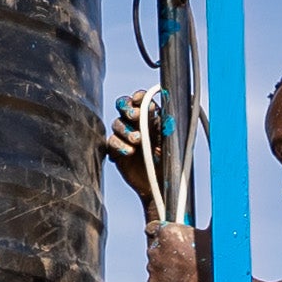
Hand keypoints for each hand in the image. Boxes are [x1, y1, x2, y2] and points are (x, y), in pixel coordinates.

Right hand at [101, 86, 163, 208]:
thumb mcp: (170, 140)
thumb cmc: (169, 161)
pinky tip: (129, 152)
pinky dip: (119, 145)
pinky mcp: (115, 150)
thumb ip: (164, 123)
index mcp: (151, 116)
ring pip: (116, 123)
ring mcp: (124, 136)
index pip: (141, 99)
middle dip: (127, 108)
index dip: (139, 97)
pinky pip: (111, 142)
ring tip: (138, 141)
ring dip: (126, 130)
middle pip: (123, 105)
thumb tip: (164, 105)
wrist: (160, 184)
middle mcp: (136, 123)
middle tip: (136, 116)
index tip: (140, 99)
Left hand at [143, 208, 210, 281]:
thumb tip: (223, 202)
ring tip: (183, 274)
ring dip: (165, 270)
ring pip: (156, 267)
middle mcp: (155, 248)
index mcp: (166, 231)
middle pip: (155, 249)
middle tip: (181, 260)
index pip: (152, 228)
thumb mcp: (211, 232)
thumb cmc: (214, 257)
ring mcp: (153, 267)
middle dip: (165, 254)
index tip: (165, 238)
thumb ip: (209, 219)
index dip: (159, 233)